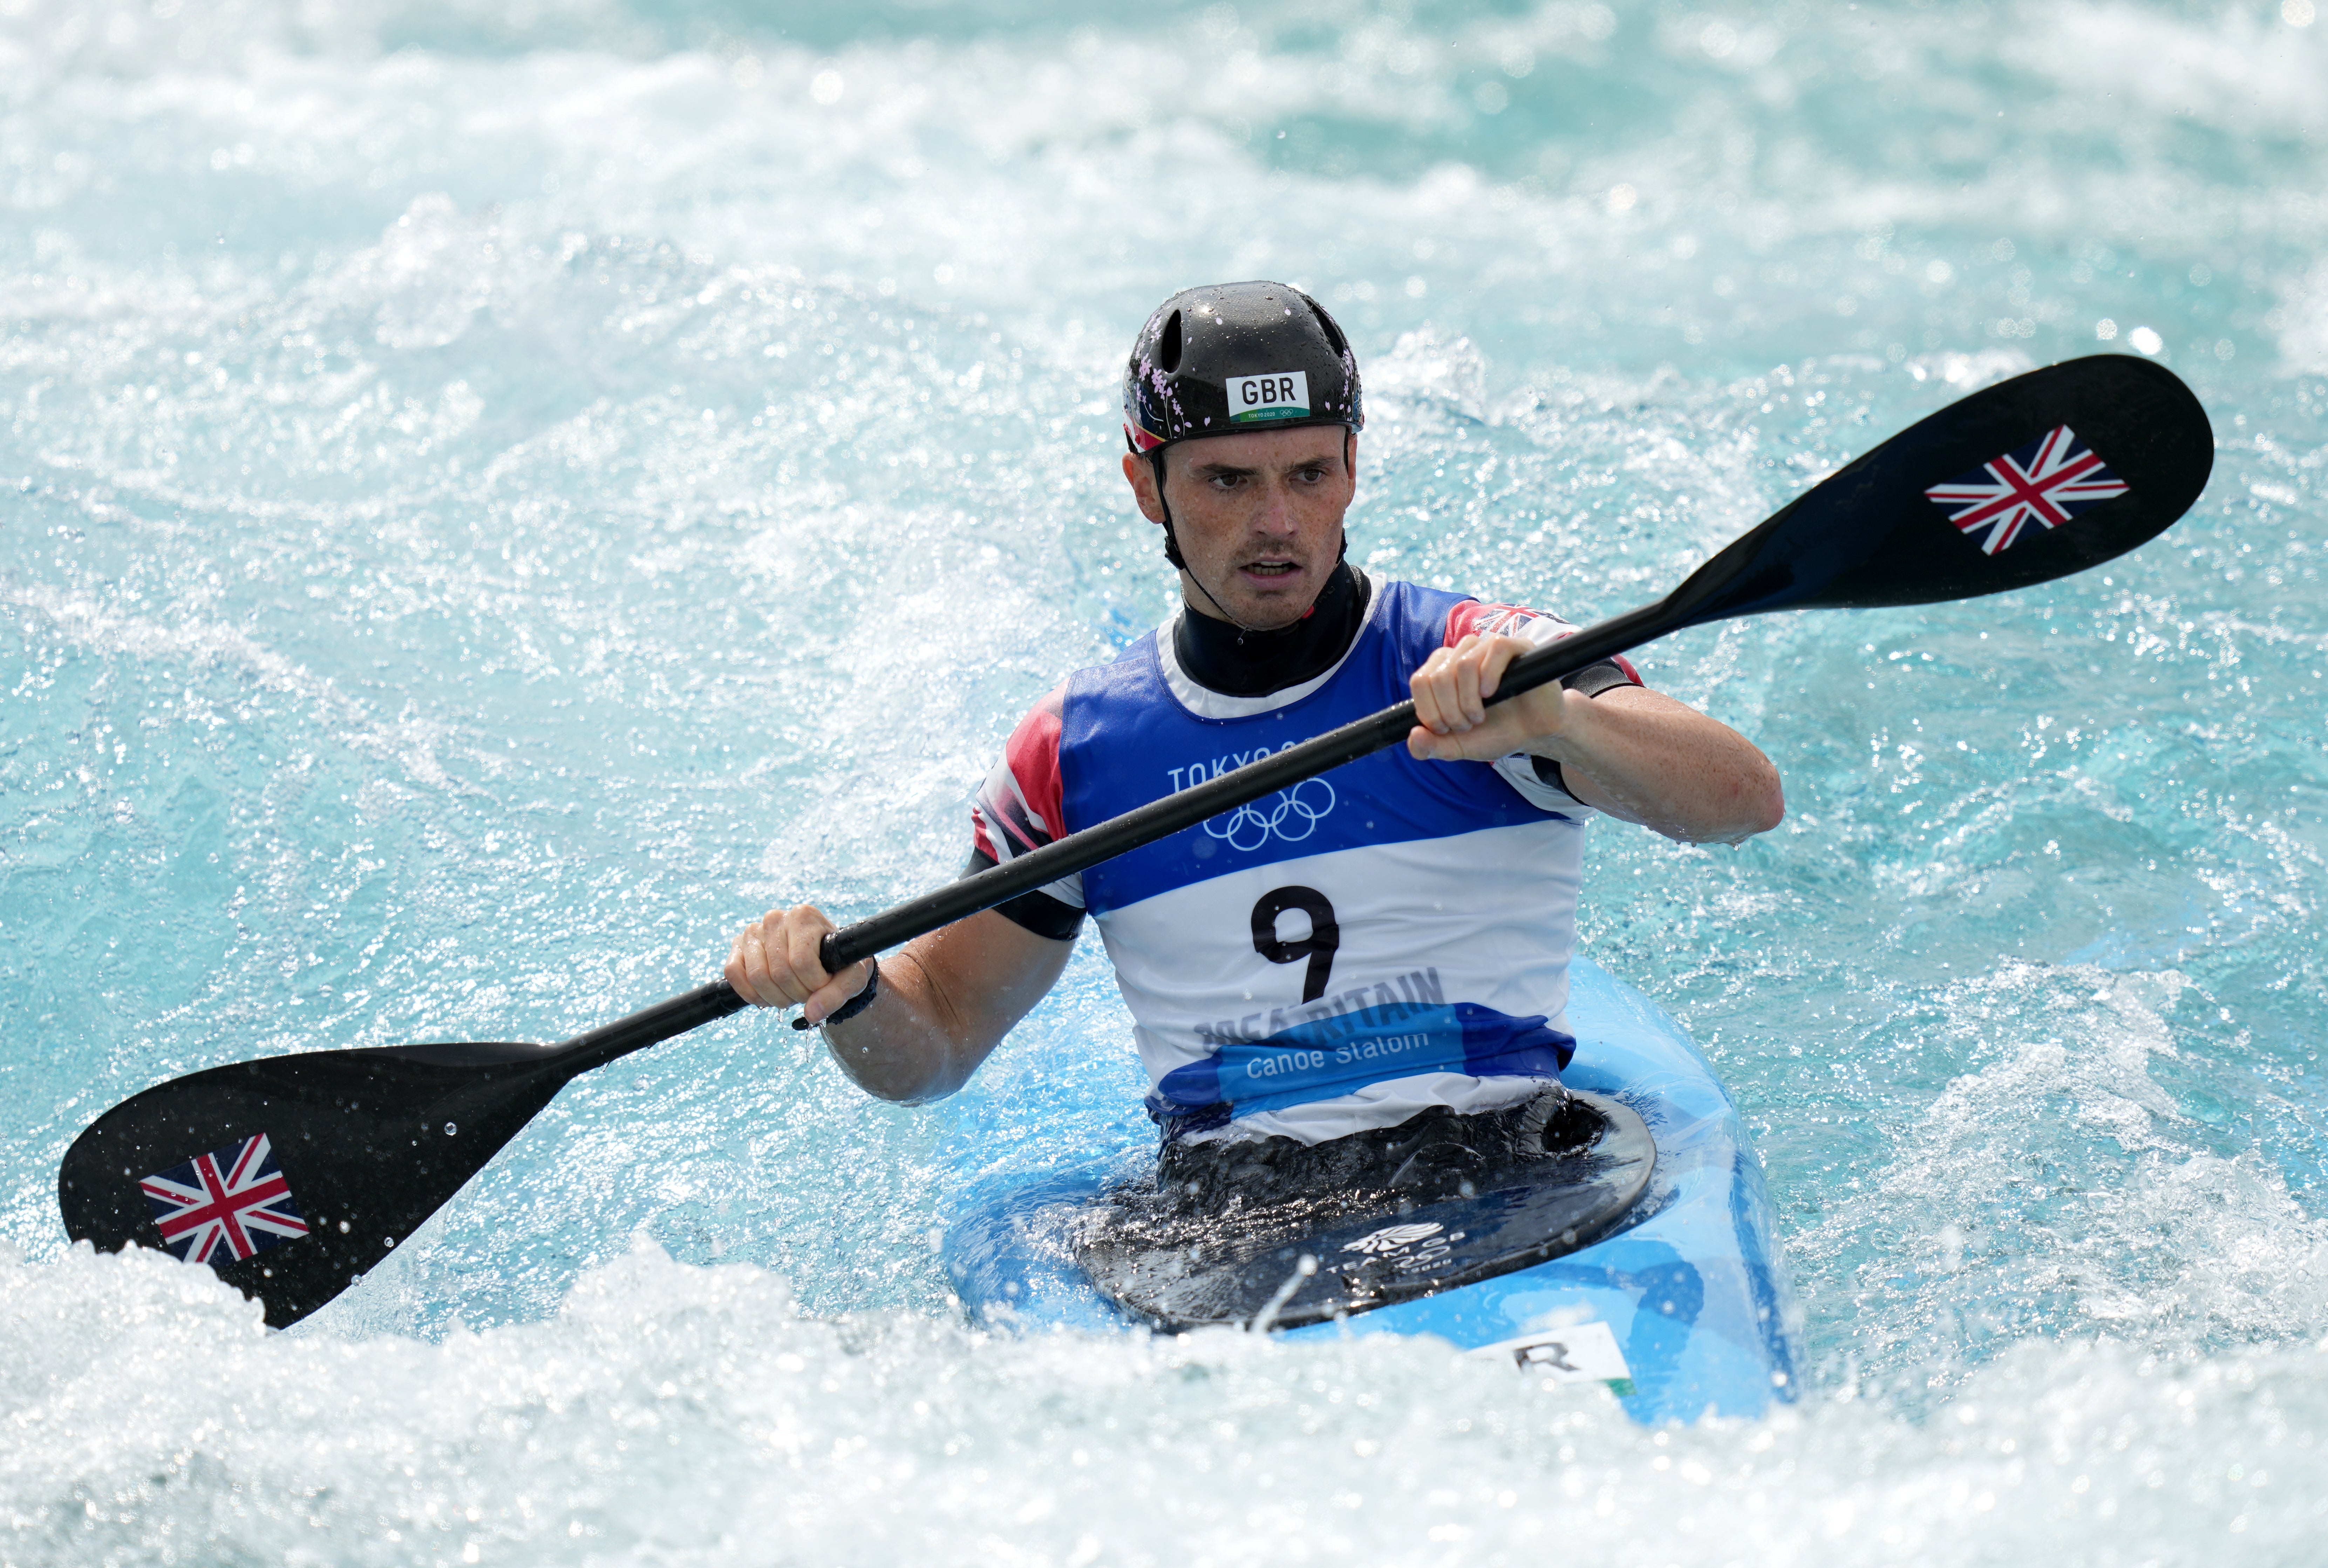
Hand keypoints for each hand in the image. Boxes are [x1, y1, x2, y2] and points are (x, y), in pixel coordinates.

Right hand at [725, 904, 874, 1023]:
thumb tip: (811, 1014)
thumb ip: (837, 994)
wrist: (823, 960)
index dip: (813, 986)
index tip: (823, 986)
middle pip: (779, 973)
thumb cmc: (838, 966)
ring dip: (775, 998)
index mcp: (804, 916)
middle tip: (807, 994)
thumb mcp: (851, 978)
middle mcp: (776, 918)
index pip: (802, 962)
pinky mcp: (738, 945)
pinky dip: (750, 993)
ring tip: (790, 994)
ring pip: (756, 976)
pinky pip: (733, 973)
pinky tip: (768, 995)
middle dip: (796, 995)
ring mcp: (754, 931)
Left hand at [1406, 632, 1569, 762]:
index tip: (1446, 729)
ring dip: (1468, 700)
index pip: (1420, 681)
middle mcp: (1461, 653)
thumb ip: (1431, 747)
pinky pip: (1495, 648)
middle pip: (1439, 676)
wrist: (1534, 733)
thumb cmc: (1494, 732)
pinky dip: (1489, 675)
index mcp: (1442, 670)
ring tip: (1480, 715)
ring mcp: (1487, 648)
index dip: (1429, 711)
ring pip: (1463, 664)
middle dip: (1450, 711)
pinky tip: (1491, 694)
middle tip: (1468, 725)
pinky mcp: (1515, 648)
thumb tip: (1414, 736)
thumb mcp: (1458, 747)